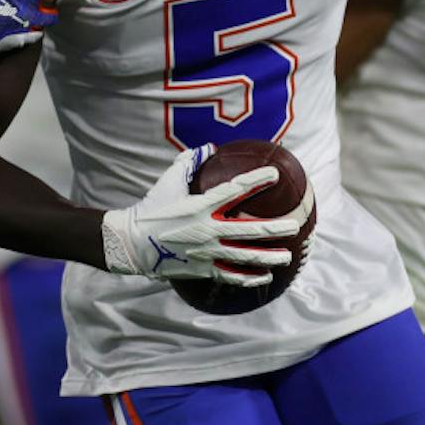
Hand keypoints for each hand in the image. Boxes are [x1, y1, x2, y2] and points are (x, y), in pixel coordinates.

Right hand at [100, 144, 302, 285]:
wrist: (130, 243)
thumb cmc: (151, 208)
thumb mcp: (169, 180)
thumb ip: (189, 161)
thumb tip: (209, 147)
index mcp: (201, 205)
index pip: (236, 190)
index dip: (257, 181)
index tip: (275, 174)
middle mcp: (208, 229)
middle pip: (250, 229)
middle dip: (276, 228)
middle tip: (294, 224)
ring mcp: (206, 252)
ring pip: (245, 257)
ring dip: (269, 256)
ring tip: (287, 256)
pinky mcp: (202, 269)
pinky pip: (231, 276)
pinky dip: (249, 277)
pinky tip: (266, 276)